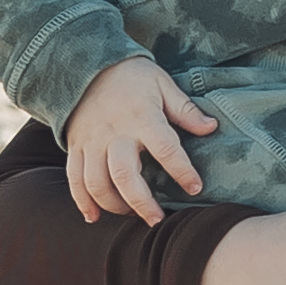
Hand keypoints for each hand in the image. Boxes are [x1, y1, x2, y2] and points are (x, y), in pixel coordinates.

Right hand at [64, 56, 216, 225]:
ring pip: (96, 183)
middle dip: (141, 203)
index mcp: (141, 117)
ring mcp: (91, 142)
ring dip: (114, 205)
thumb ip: (185, 110)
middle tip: (157, 219)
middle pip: (125, 175)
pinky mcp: (75, 147)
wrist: (86, 64)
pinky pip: (74, 179)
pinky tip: (93, 216)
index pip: (165, 149)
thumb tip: (211, 127)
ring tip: (131, 215)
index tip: (195, 188)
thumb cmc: (131, 76)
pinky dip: (82, 201)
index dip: (182, 171)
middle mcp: (114, 133)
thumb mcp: (162, 84)